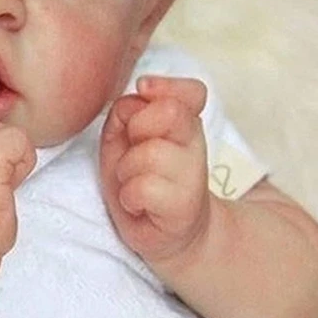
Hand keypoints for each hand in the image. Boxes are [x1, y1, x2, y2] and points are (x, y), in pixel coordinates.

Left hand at [99, 75, 209, 266]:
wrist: (164, 232)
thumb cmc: (140, 178)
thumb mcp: (124, 139)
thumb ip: (127, 111)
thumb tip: (138, 95)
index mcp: (183, 123)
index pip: (193, 92)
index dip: (167, 85)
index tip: (144, 88)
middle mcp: (194, 145)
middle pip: (170, 112)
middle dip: (138, 127)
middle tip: (132, 150)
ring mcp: (193, 177)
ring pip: (150, 153)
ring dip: (127, 170)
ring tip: (132, 182)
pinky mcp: (184, 208)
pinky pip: (143, 188)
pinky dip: (130, 196)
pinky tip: (137, 203)